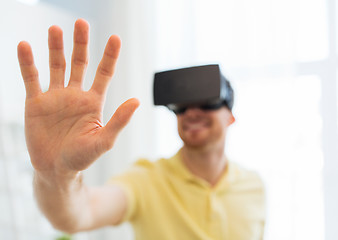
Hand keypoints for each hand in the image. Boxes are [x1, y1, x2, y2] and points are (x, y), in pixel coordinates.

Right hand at [17, 19, 138, 175]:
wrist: (55, 170)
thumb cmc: (82, 158)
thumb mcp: (103, 140)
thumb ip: (119, 121)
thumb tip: (136, 101)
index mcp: (93, 102)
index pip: (103, 73)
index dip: (110, 56)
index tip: (116, 38)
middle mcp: (75, 95)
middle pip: (79, 63)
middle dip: (81, 43)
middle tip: (81, 23)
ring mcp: (55, 97)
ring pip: (56, 66)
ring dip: (55, 47)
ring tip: (56, 29)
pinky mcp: (35, 103)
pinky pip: (31, 78)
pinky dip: (28, 62)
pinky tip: (25, 46)